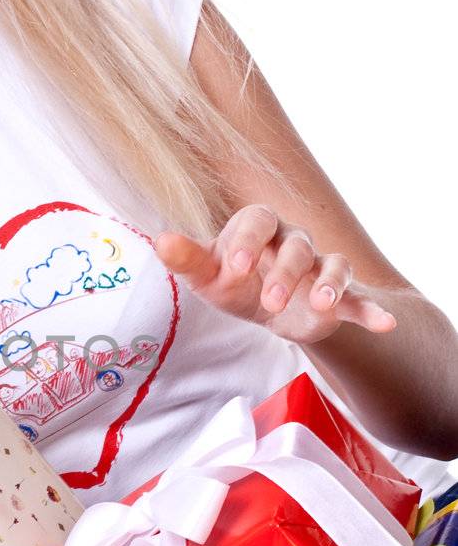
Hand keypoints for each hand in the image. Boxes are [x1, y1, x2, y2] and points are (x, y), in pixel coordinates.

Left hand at [154, 204, 397, 345]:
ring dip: (328, 283)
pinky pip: (358, 299)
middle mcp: (293, 240)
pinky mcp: (337, 297)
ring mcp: (319, 267)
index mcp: (259, 226)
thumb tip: (160, 240)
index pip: (257, 221)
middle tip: (268, 302)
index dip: (247, 243)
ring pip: (331, 264)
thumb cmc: (232, 281)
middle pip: (297, 246)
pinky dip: (371, 310)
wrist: (263, 308)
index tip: (234, 270)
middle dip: (284, 272)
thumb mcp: (207, 275)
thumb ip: (186, 258)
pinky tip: (385, 324)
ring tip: (320, 303)